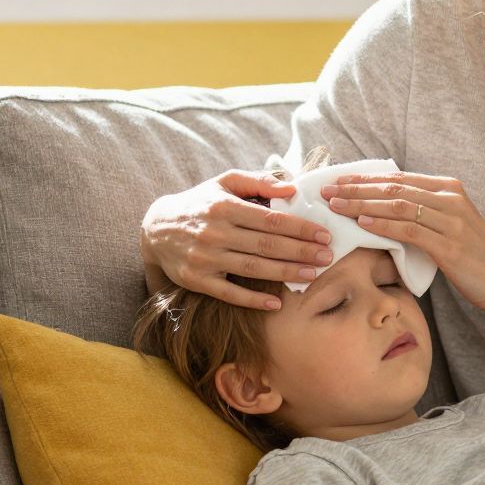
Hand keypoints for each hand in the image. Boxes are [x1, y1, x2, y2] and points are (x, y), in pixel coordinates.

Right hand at [141, 170, 336, 311]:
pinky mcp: (196, 280)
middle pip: (266, 245)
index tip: (325, 235)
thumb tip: (292, 188)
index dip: (301, 228)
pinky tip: (276, 303)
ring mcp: (205, 258)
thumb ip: (258, 181)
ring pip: (253, 268)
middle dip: (301, 252)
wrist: (156, 228)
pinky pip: (229, 293)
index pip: (271, 220)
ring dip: (285, 273)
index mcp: (224, 207)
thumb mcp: (225, 183)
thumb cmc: (201, 203)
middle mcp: (214, 232)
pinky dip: (253, 300)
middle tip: (328, 256)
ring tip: (312, 274)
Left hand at [319, 171, 484, 313]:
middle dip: (356, 189)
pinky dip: (384, 224)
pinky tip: (363, 223)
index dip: (365, 179)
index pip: (399, 178)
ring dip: (363, 204)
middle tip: (327, 191)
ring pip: (399, 205)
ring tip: (336, 206)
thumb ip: (425, 213)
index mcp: (450, 190)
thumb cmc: (476, 257)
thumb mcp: (451, 226)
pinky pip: (410, 230)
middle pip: (395, 188)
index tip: (338, 181)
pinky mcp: (451, 246)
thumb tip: (383, 210)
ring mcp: (453, 221)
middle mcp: (452, 200)